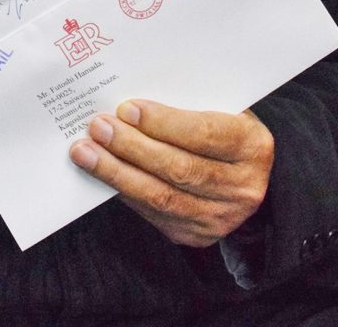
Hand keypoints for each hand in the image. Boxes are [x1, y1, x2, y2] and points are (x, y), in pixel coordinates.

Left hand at [69, 99, 273, 246]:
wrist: (245, 174)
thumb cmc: (222, 127)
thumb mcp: (217, 107)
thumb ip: (184, 103)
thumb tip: (129, 101)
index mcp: (252, 145)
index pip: (204, 134)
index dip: (162, 123)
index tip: (126, 108)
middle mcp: (242, 187)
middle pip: (179, 169)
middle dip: (131, 147)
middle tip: (98, 127)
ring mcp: (220, 217)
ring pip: (161, 197)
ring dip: (116, 172)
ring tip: (85, 151)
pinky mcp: (196, 235)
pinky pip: (153, 214)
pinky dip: (124, 191)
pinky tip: (102, 172)